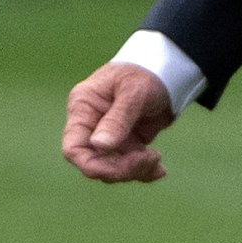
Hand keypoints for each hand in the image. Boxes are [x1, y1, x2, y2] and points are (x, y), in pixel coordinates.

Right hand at [62, 61, 175, 182]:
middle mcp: (91, 125)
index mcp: (83, 108)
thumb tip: (99, 145)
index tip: (121, 166)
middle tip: (150, 160)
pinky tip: (159, 170)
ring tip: (157, 160)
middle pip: (94, 163)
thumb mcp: (133, 92)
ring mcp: (108, 136)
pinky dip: (143, 171)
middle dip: (120, 169)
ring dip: (135, 171)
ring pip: (112, 168)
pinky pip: (128, 166)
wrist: (168, 70)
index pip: (73, 148)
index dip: (92, 165)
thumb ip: (117, 119)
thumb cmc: (145, 72)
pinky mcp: (126, 143)